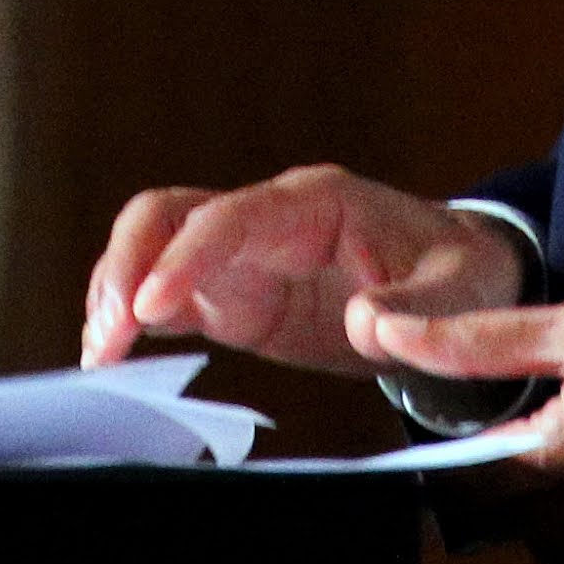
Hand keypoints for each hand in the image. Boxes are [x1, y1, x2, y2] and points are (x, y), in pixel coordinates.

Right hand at [83, 166, 526, 379]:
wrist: (459, 279)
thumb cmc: (463, 272)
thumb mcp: (462, 290)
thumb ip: (418, 309)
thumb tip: (366, 323)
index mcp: (315, 204)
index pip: (230, 218)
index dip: (185, 259)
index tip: (150, 308)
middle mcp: (264, 219)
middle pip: (168, 215)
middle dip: (127, 267)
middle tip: (107, 338)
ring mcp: (242, 256)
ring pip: (152, 249)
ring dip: (116, 293)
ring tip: (100, 356)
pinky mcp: (234, 295)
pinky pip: (166, 295)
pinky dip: (131, 320)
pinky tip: (113, 359)